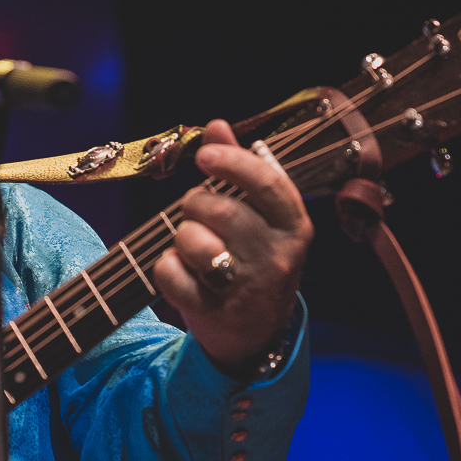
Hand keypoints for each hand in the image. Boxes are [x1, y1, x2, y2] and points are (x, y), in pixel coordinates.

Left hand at [152, 119, 313, 370]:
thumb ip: (240, 170)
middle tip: (197, 214)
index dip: (232, 163)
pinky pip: (170, 272)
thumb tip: (217, 125)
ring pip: (191, 240)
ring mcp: (246, 286)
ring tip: (192, 247)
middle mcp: (276, 256)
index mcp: (294, 226)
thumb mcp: (260, 218)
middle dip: (195, 204)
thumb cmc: (253, 262)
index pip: (266, 183)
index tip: (204, 155)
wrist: (256, 335)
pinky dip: (166, 268)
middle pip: (218, 209)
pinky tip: (183, 274)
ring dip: (180, 238)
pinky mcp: (213, 310)